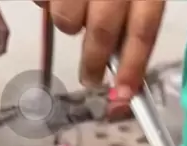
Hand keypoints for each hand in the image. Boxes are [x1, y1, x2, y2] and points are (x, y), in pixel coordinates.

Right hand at [41, 0, 164, 100]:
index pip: (143, 32)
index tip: (125, 95)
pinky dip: (47, 4)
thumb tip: (125, 73)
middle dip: (94, 62)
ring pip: (67, 20)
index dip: (133, 67)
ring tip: (74, 14)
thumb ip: (133, 23)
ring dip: (69, 24)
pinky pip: (43, 2)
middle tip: (92, 79)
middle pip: (103, 32)